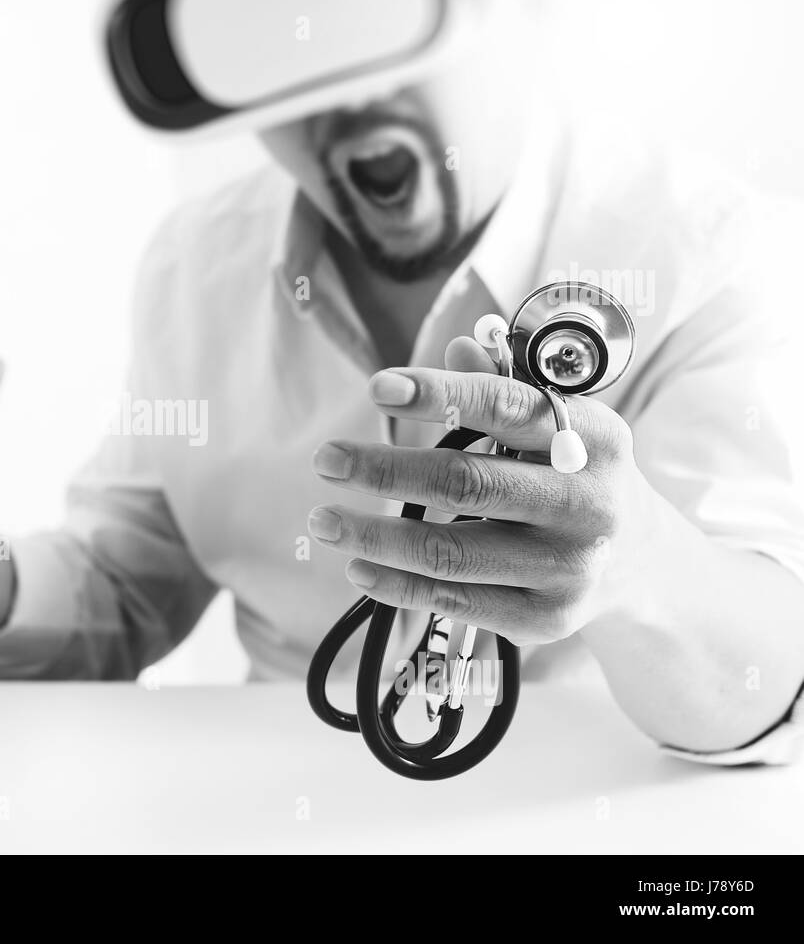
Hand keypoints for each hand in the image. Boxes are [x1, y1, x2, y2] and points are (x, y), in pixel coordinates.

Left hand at [307, 335, 654, 645]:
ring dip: (373, 536)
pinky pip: (454, 602)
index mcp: (593, 438)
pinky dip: (398, 586)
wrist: (642, 564)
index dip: (439, 395)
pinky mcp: (546, 619)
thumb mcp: (561, 426)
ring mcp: (567, 568)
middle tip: (326, 459)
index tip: (378, 388)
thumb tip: (460, 348)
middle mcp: (586, 505)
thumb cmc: (577, 476)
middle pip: (464, 483)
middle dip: (384, 469)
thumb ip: (508, 388)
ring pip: (449, 552)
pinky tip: (358, 568)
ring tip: (324, 520)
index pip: (506, 406)